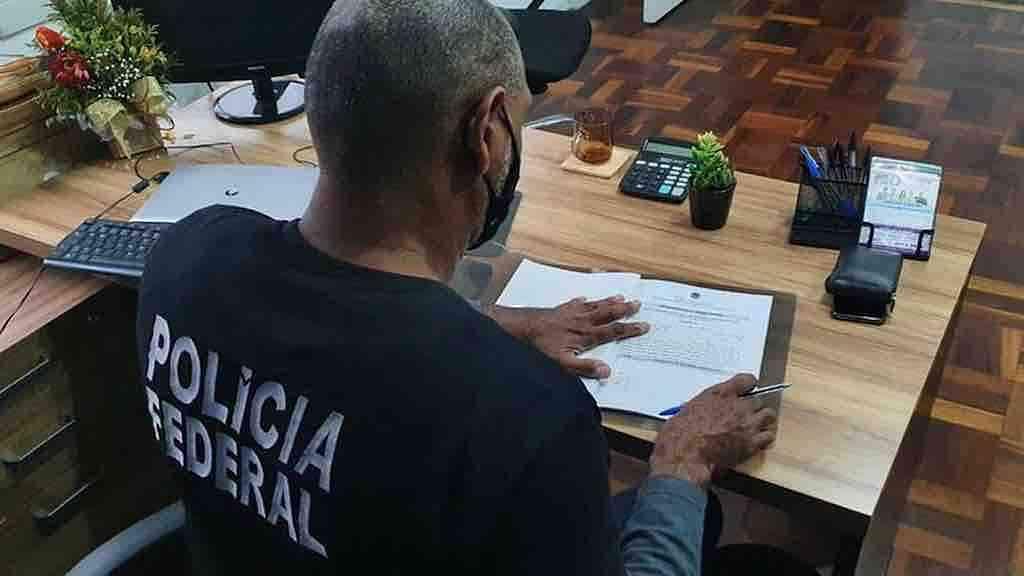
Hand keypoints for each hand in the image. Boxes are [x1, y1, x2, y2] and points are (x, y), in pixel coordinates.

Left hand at [488, 295, 648, 377]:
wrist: (520, 328)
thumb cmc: (541, 347)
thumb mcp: (563, 363)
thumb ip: (585, 367)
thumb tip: (606, 371)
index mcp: (586, 335)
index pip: (613, 331)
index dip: (630, 329)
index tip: (645, 325)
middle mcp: (581, 321)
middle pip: (607, 314)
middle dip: (624, 310)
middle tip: (638, 304)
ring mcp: (570, 313)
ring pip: (595, 305)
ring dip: (609, 302)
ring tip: (622, 297)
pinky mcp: (559, 310)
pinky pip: (575, 303)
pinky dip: (583, 300)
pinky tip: (585, 298)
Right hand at [649, 374, 776, 488]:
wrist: (685, 454)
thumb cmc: (682, 433)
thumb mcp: (691, 407)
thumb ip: (709, 403)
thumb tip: (712, 407)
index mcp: (721, 394)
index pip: (746, 380)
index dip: (748, 386)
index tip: (747, 391)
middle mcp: (737, 405)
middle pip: (759, 400)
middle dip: (753, 407)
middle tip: (747, 415)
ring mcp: (747, 423)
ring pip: (768, 416)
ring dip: (762, 420)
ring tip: (755, 427)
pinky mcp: (751, 443)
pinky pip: (768, 436)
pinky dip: (764, 438)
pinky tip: (756, 441)